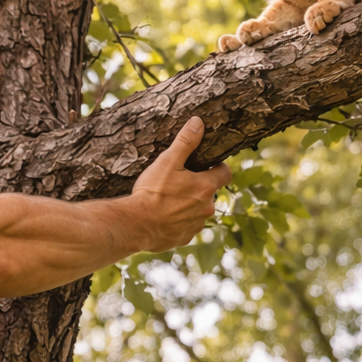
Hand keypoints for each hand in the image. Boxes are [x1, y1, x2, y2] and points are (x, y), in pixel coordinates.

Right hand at [126, 118, 232, 250]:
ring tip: (168, 200)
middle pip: (210, 193)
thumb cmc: (152, 192)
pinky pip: (186, 227)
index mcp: (206, 187)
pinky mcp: (184, 238)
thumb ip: (185, 141)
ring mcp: (196, 225)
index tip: (208, 164)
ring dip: (189, 205)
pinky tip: (163, 216)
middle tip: (179, 181)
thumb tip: (198, 123)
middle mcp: (207, 208)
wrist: (136, 224)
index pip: (225, 173)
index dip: (217, 167)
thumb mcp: (168, 161)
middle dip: (198, 187)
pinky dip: (178, 221)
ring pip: (198, 211)